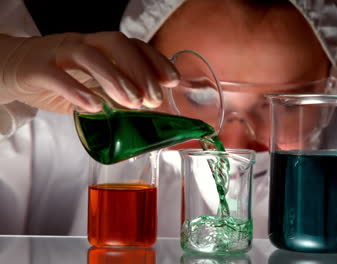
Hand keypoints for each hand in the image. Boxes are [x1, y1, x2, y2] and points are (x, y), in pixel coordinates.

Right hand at [0, 32, 178, 113]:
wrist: (12, 69)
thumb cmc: (59, 78)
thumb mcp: (92, 86)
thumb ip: (116, 94)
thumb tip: (147, 109)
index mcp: (100, 48)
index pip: (134, 46)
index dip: (155, 60)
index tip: (173, 80)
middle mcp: (83, 44)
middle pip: (116, 44)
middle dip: (140, 71)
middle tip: (153, 99)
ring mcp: (59, 53)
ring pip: (89, 56)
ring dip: (115, 79)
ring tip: (132, 103)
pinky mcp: (37, 68)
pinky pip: (56, 75)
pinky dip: (77, 90)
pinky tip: (94, 107)